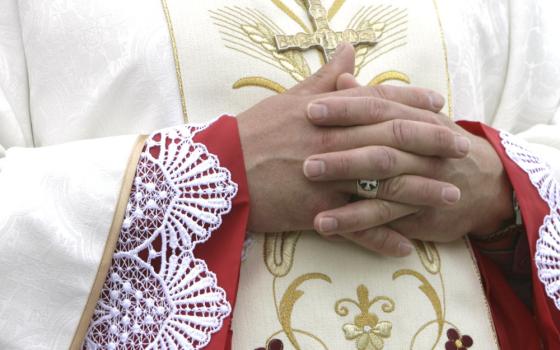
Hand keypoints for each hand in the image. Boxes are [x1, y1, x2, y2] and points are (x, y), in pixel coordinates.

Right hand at [237, 44, 448, 233]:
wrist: (219, 170)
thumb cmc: (253, 132)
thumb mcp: (288, 99)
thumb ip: (324, 78)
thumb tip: (349, 49)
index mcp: (328, 113)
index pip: (380, 103)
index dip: (414, 102)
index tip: (441, 105)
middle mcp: (334, 143)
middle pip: (393, 141)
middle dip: (432, 143)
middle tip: (461, 150)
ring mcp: (328, 179)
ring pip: (382, 185)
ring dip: (420, 192)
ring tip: (450, 197)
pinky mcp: (317, 212)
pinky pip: (356, 228)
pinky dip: (382, 238)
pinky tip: (407, 245)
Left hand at [305, 80, 512, 253]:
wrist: (483, 186)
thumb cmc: (434, 146)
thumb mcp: (411, 118)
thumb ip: (374, 101)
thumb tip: (341, 77)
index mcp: (415, 119)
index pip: (379, 108)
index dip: (346, 108)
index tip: (310, 108)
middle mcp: (420, 149)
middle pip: (380, 145)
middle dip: (341, 149)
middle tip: (304, 155)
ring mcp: (421, 182)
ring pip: (381, 183)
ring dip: (344, 183)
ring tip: (308, 186)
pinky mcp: (417, 213)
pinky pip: (383, 217)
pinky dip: (354, 222)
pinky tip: (323, 224)